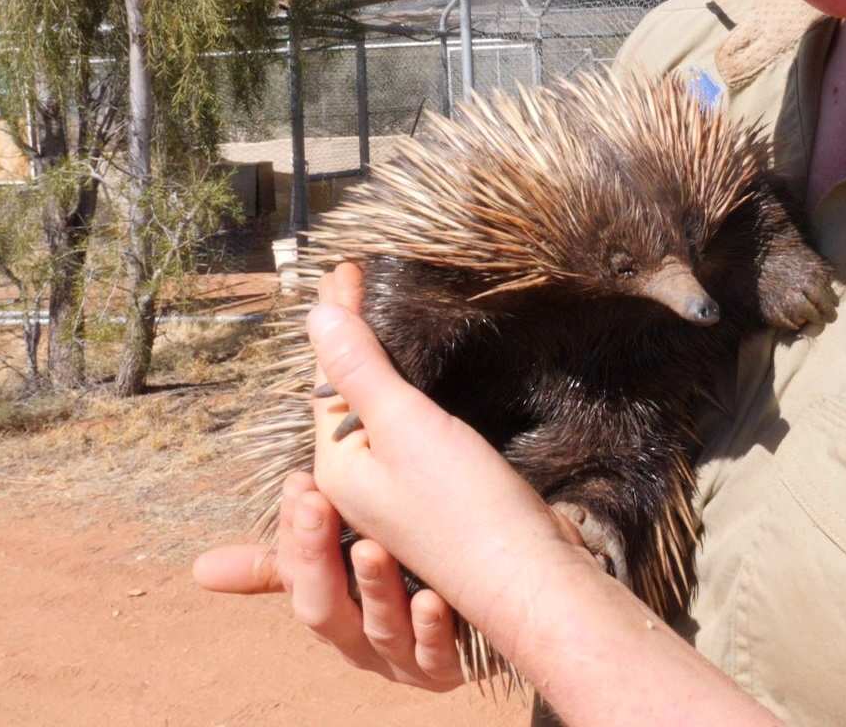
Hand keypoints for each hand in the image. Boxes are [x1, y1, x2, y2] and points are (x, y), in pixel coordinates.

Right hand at [193, 470, 467, 689]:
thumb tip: (200, 571)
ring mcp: (403, 657)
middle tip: (315, 504)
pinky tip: (432, 599)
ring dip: (374, 590)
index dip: (292, 538)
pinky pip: (437, 655)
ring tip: (373, 549)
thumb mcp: (340, 566)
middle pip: (324, 609)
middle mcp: (360, 640)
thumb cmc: (406, 576)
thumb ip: (282, 560)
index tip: (300, 486)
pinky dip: (431, 629)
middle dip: (316, 557)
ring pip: (381, 630)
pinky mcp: (447, 667)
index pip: (295, 578)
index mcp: (332, 610)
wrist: (489, 596)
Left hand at [304, 262, 601, 660]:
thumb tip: (315, 316)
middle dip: (349, 341)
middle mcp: (360, 485)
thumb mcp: (407, 429)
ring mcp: (398, 497)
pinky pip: (409, 437)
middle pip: (347, 396)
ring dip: (376, 369)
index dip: (338, 317)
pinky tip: (422, 384)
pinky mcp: (439, 502)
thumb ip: (361, 371)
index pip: (329, 375)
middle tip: (356, 284)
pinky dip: (407, 399)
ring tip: (378, 322)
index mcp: (339, 468)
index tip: (346, 266)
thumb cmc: (466, 511)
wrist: (530, 579)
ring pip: (378, 418)